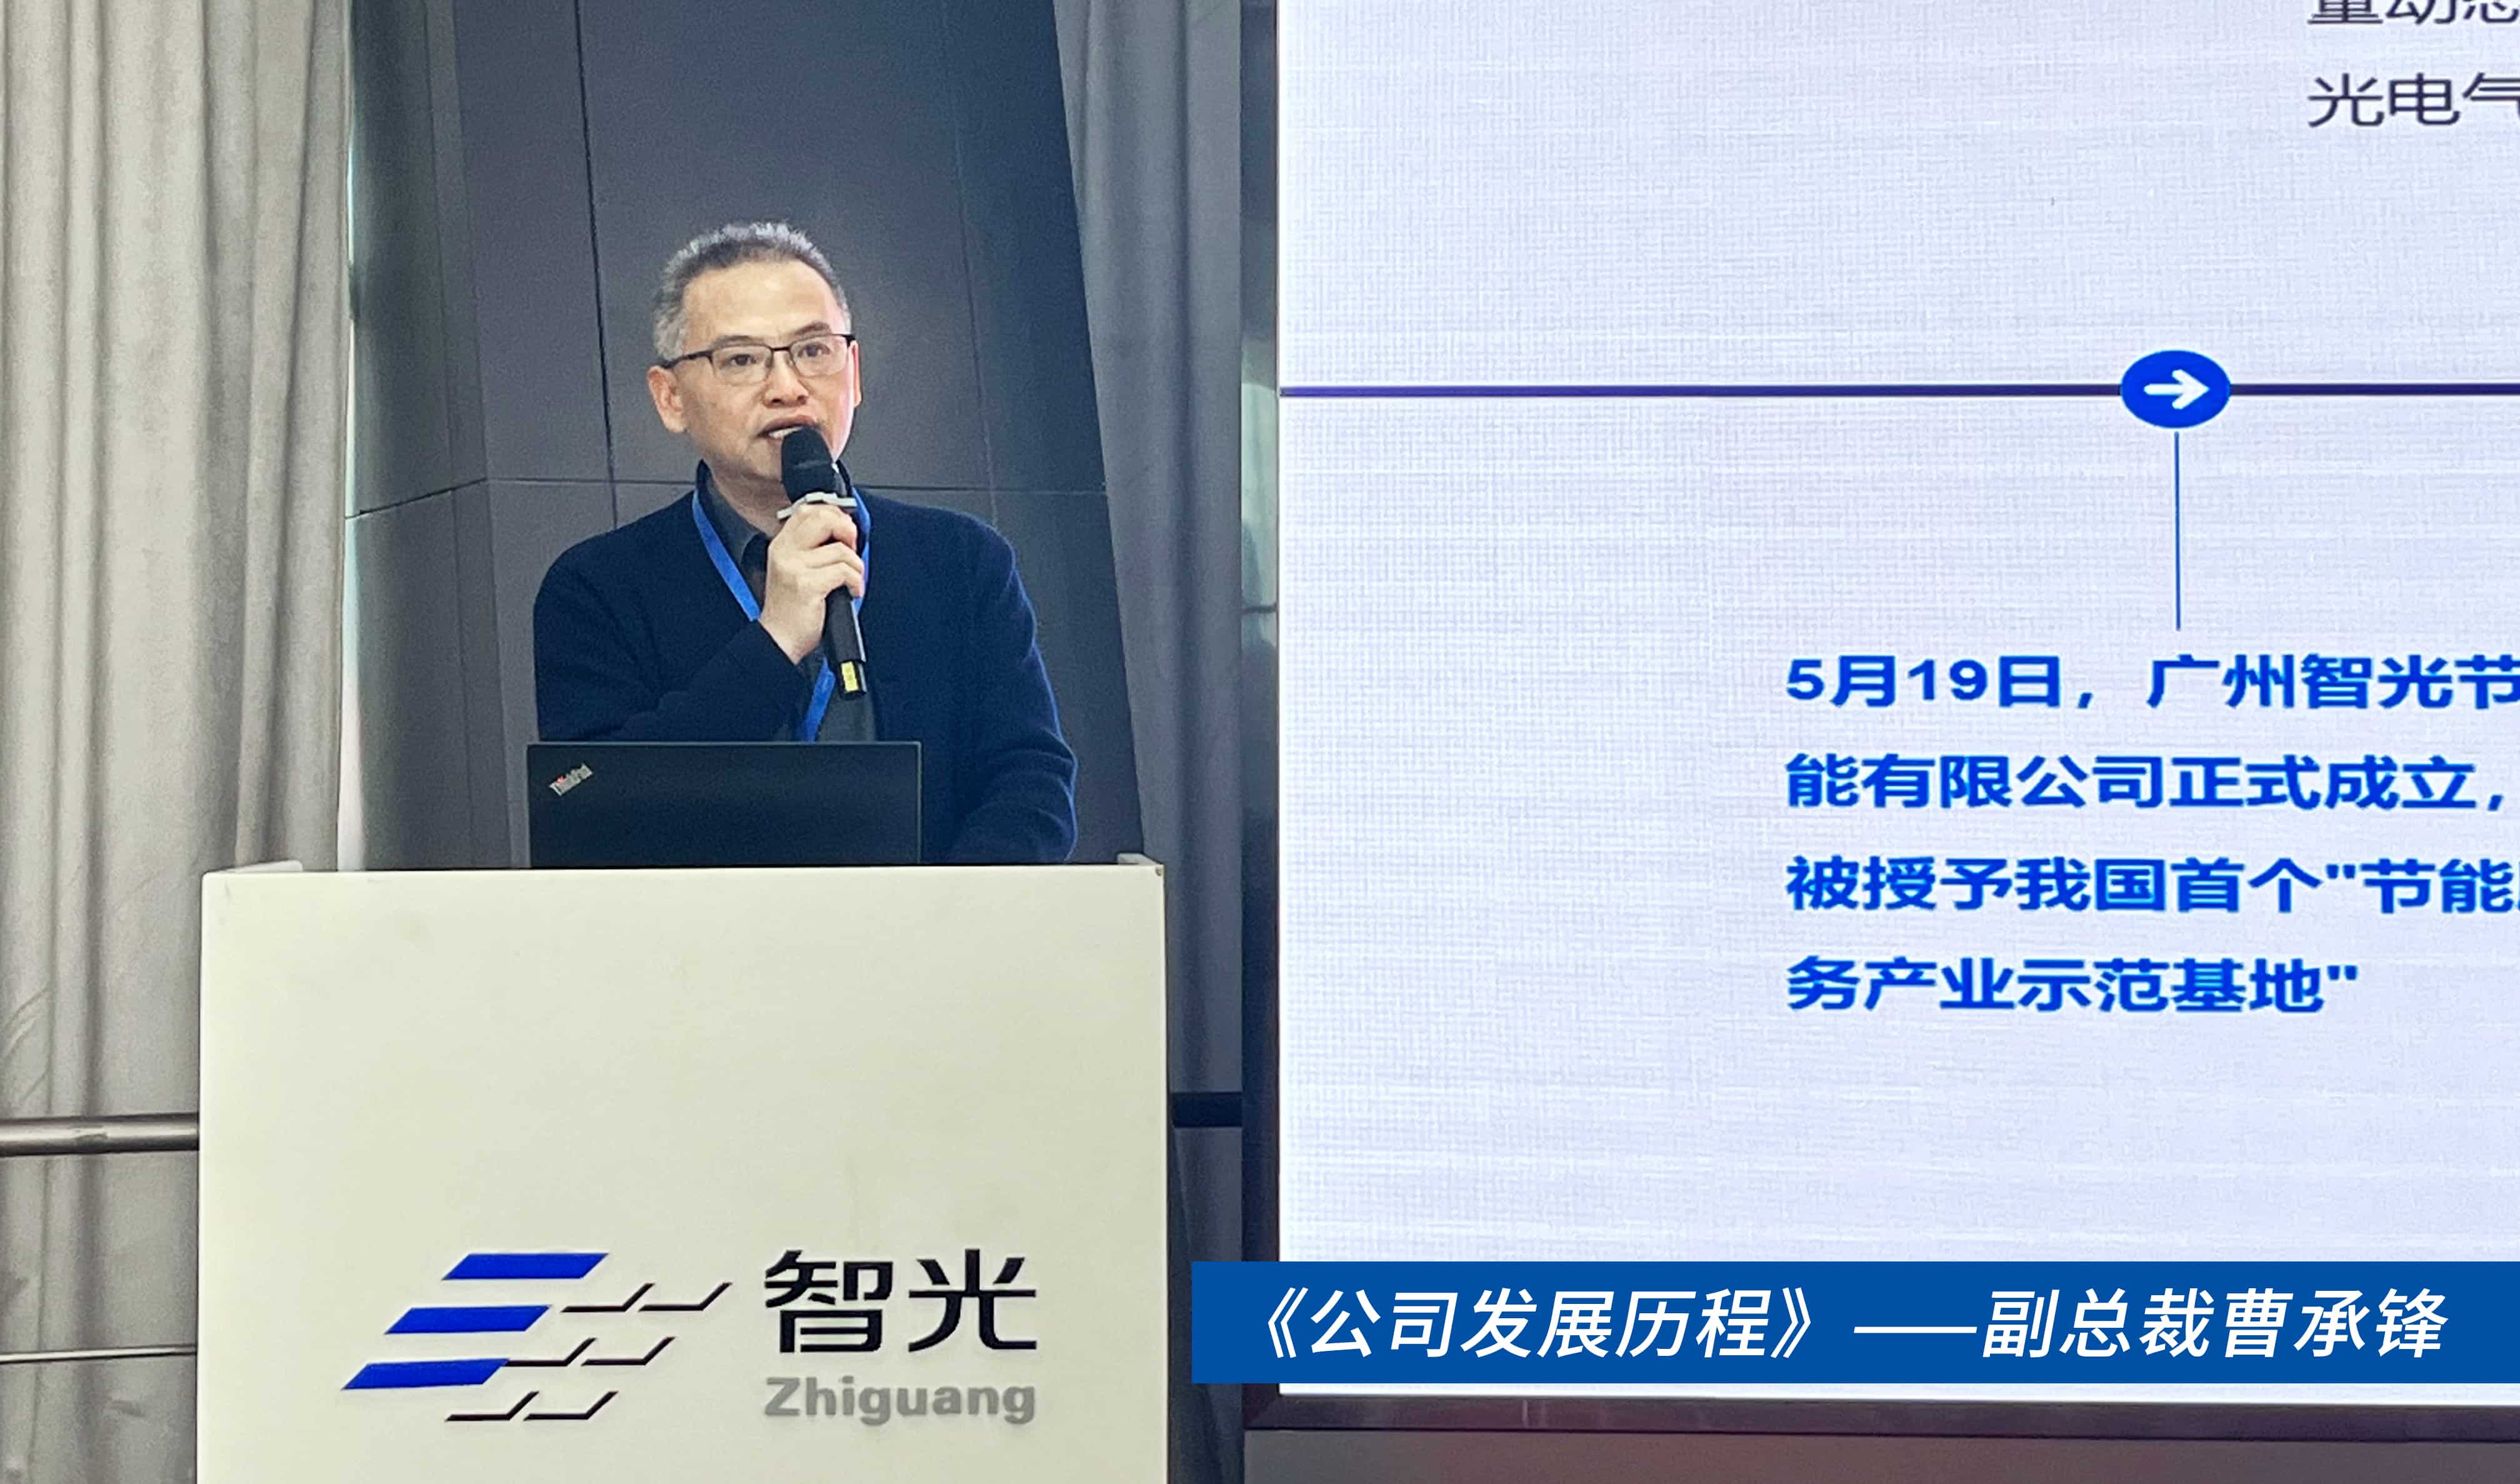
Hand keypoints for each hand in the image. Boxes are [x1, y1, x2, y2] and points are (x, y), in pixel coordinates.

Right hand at [758, 502, 863, 662]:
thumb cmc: (792, 609)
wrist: (779, 639)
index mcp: (782, 545)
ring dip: (857, 566)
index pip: (808, 510)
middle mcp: (784, 552)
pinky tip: (852, 592)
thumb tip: (845, 530)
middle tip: (852, 550)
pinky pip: (844, 571)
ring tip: (852, 580)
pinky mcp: (806, 585)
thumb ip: (813, 548)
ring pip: (840, 549)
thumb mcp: (797, 570)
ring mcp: (793, 567)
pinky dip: (856, 582)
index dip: (834, 514)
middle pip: (823, 518)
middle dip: (847, 531)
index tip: (846, 532)